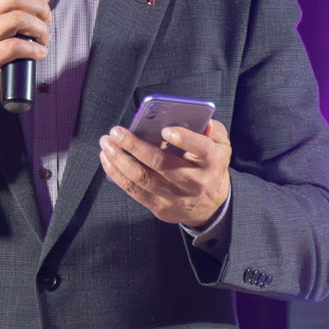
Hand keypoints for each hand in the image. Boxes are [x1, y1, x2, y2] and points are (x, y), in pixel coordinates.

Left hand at [99, 118, 230, 227]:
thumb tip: (203, 122)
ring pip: (142, 178)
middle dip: (134, 146)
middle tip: (117, 132)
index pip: (200, 149)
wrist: (210, 207)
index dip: (184, 139)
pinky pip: (134, 190)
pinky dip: (117, 174)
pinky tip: (107, 159)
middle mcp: (193, 181)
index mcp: (211, 162)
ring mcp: (175, 196)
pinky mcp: (160, 207)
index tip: (166, 130)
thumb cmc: (210, 168)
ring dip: (119, 159)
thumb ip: (214, 131)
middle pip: (161, 163)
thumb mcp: (222, 147)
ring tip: (107, 143)